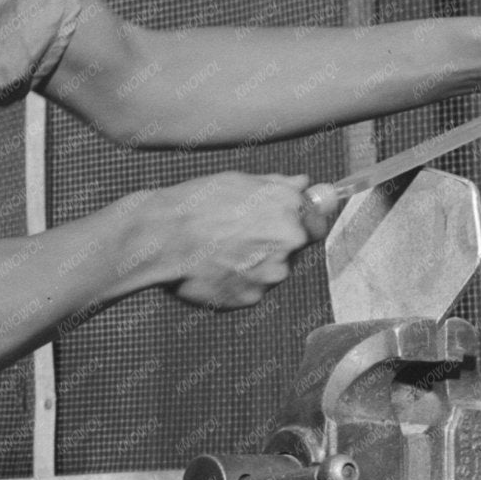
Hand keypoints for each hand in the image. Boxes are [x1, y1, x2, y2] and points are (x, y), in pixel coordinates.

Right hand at [144, 173, 329, 310]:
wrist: (163, 238)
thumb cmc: (196, 204)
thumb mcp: (239, 181)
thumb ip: (278, 186)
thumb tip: (302, 184)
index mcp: (289, 211)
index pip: (317, 223)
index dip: (302, 222)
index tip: (287, 223)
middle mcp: (288, 244)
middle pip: (293, 249)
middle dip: (274, 243)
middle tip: (239, 235)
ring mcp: (270, 274)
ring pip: (271, 271)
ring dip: (255, 264)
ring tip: (220, 251)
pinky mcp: (251, 298)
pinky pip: (251, 289)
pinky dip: (237, 282)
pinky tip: (214, 268)